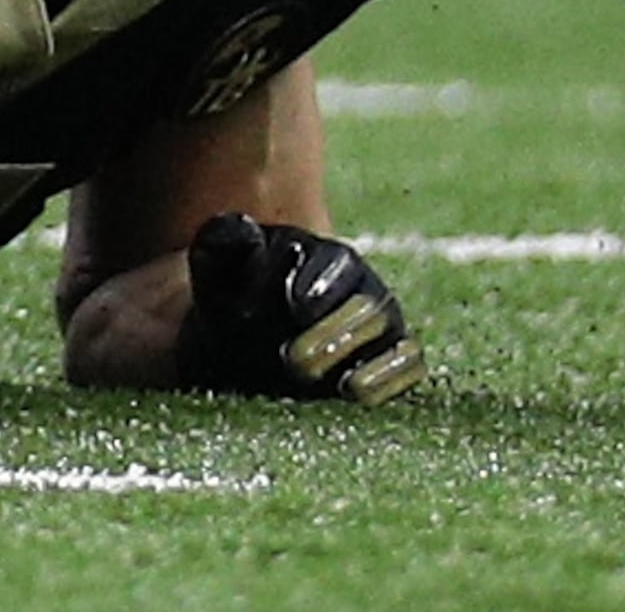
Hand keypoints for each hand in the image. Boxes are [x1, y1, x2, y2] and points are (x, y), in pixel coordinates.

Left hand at [174, 214, 428, 401]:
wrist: (236, 336)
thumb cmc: (228, 291)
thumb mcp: (215, 260)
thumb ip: (226, 240)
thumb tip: (249, 231)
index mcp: (325, 255)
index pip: (336, 264)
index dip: (321, 284)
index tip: (296, 307)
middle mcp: (364, 290)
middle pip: (369, 309)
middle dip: (336, 336)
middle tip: (295, 361)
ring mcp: (384, 328)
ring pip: (398, 341)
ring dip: (370, 367)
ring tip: (341, 387)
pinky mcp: (392, 361)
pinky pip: (409, 367)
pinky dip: (391, 381)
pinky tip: (358, 394)